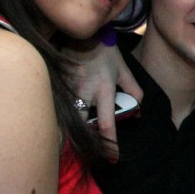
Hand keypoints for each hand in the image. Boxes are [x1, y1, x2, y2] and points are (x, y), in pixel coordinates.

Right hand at [60, 41, 141, 158]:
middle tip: (90, 157)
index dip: (110, 145)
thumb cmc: (104, 52)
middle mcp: (84, 93)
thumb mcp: (124, 70)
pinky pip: (58, 108)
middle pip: (81, 127)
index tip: (113, 159)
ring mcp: (68, 90)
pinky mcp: (56, 86)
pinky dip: (60, 120)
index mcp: (104, 90)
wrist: (80, 33)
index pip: (107, 124)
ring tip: (74, 148)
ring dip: (71, 134)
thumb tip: (138, 113)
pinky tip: (61, 128)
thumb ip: (134, 91)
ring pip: (67, 119)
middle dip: (85, 145)